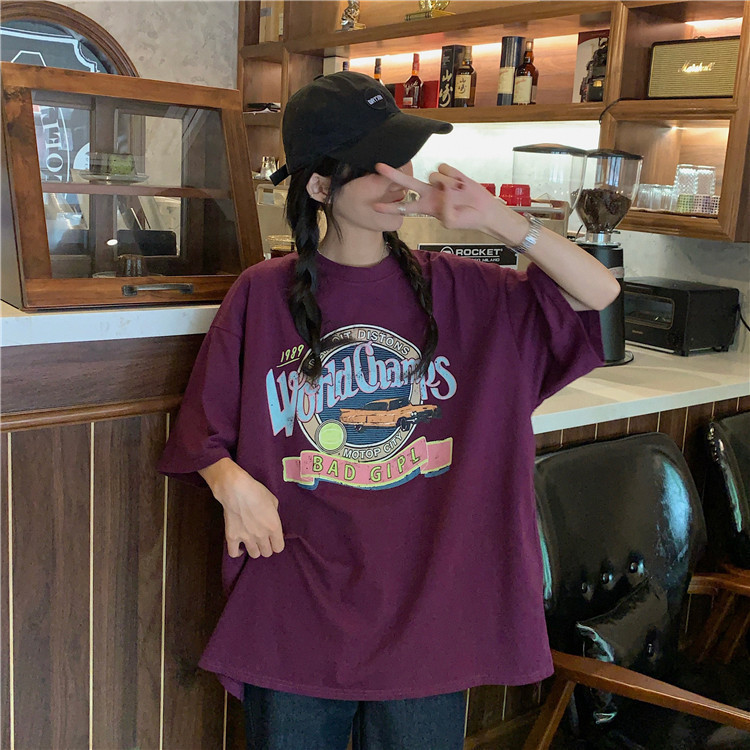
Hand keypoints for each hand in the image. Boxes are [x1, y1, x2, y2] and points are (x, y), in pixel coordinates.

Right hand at [199, 458, 284, 558]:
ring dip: (254, 549)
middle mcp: (261, 535)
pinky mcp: (232, 537)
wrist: (236, 489)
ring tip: (252, 541)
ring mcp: (246, 538)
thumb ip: (274, 515)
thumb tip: (272, 521)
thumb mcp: (273, 501)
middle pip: (267, 553)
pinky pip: (234, 553)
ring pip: (254, 554)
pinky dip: (237, 552)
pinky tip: (239, 547)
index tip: (273, 539)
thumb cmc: (257, 491)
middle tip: (262, 539)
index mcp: (274, 527)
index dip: (277, 543)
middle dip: (266, 547)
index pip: (279, 548)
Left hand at [374, 162, 502, 233]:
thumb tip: (443, 190)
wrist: (483, 210)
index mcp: (426, 207)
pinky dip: (454, 177)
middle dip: (392, 175)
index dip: (390, 208)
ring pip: (434, 176)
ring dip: (447, 184)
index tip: (375, 206)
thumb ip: (445, 211)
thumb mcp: (452, 223)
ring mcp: (438, 182)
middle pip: (407, 182)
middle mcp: (428, 192)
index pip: (404, 207)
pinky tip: (462, 184)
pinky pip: (445, 169)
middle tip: (378, 167)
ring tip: (459, 194)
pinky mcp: (449, 172)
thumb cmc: (466, 219)